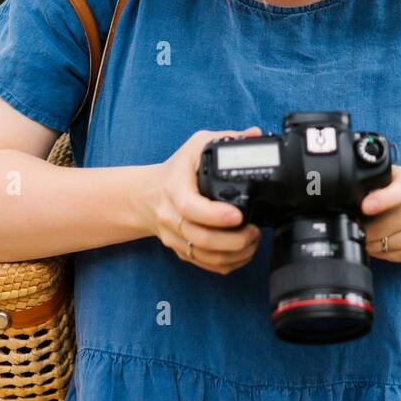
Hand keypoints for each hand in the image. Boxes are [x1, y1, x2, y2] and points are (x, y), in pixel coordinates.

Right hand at [136, 127, 262, 274]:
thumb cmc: (176, 170)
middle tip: (254, 230)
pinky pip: (206, 265)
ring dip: (235, 254)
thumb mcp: (195, 146)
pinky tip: (243, 253)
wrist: (146, 196)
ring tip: (253, 240)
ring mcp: (175, 237)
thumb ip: (225, 138)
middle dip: (234, 240)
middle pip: (201, 239)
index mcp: (175, 189)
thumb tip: (255, 134)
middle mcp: (171, 217)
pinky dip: (228, 264)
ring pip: (206, 257)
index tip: (239, 215)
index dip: (216, 216)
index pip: (191, 208)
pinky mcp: (181, 251)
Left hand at [360, 166, 400, 262]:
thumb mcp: (400, 176)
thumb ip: (378, 178)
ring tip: (366, 229)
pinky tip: (378, 238)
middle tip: (356, 219)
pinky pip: (384, 255)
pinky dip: (375, 249)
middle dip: (362, 225)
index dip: (379, 201)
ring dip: (366, 239)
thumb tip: (353, 189)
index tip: (366, 206)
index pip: (396, 195)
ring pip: (378, 244)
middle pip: (379, 227)